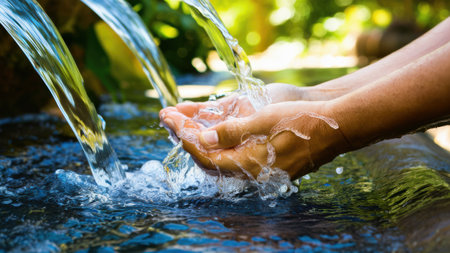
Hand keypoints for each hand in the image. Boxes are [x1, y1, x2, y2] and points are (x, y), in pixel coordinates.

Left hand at [160, 100, 350, 178]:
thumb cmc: (302, 121)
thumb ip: (231, 132)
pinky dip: (221, 147)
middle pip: (211, 161)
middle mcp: (252, 172)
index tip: (171, 122)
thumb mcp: (264, 120)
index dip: (186, 139)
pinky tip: (216, 135)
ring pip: (222, 161)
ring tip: (188, 126)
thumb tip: (202, 139)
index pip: (206, 155)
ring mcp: (261, 171)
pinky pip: (237, 159)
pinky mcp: (269, 166)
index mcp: (249, 163)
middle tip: (173, 123)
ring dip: (203, 144)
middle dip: (189, 141)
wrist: (336, 128)